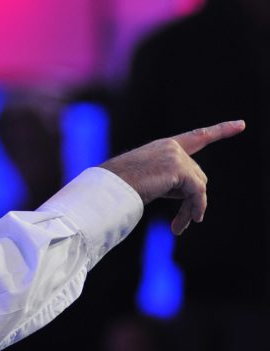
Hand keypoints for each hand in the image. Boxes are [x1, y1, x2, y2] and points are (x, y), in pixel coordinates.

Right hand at [100, 120, 244, 234]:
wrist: (108, 186)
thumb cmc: (121, 186)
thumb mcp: (150, 179)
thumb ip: (173, 181)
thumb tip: (197, 202)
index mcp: (164, 146)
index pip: (197, 136)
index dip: (221, 130)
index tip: (241, 124)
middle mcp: (171, 146)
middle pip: (198, 175)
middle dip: (192, 199)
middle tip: (183, 222)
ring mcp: (175, 155)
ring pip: (199, 186)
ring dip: (192, 208)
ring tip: (178, 226)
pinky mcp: (178, 167)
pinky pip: (197, 193)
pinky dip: (194, 209)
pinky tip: (182, 224)